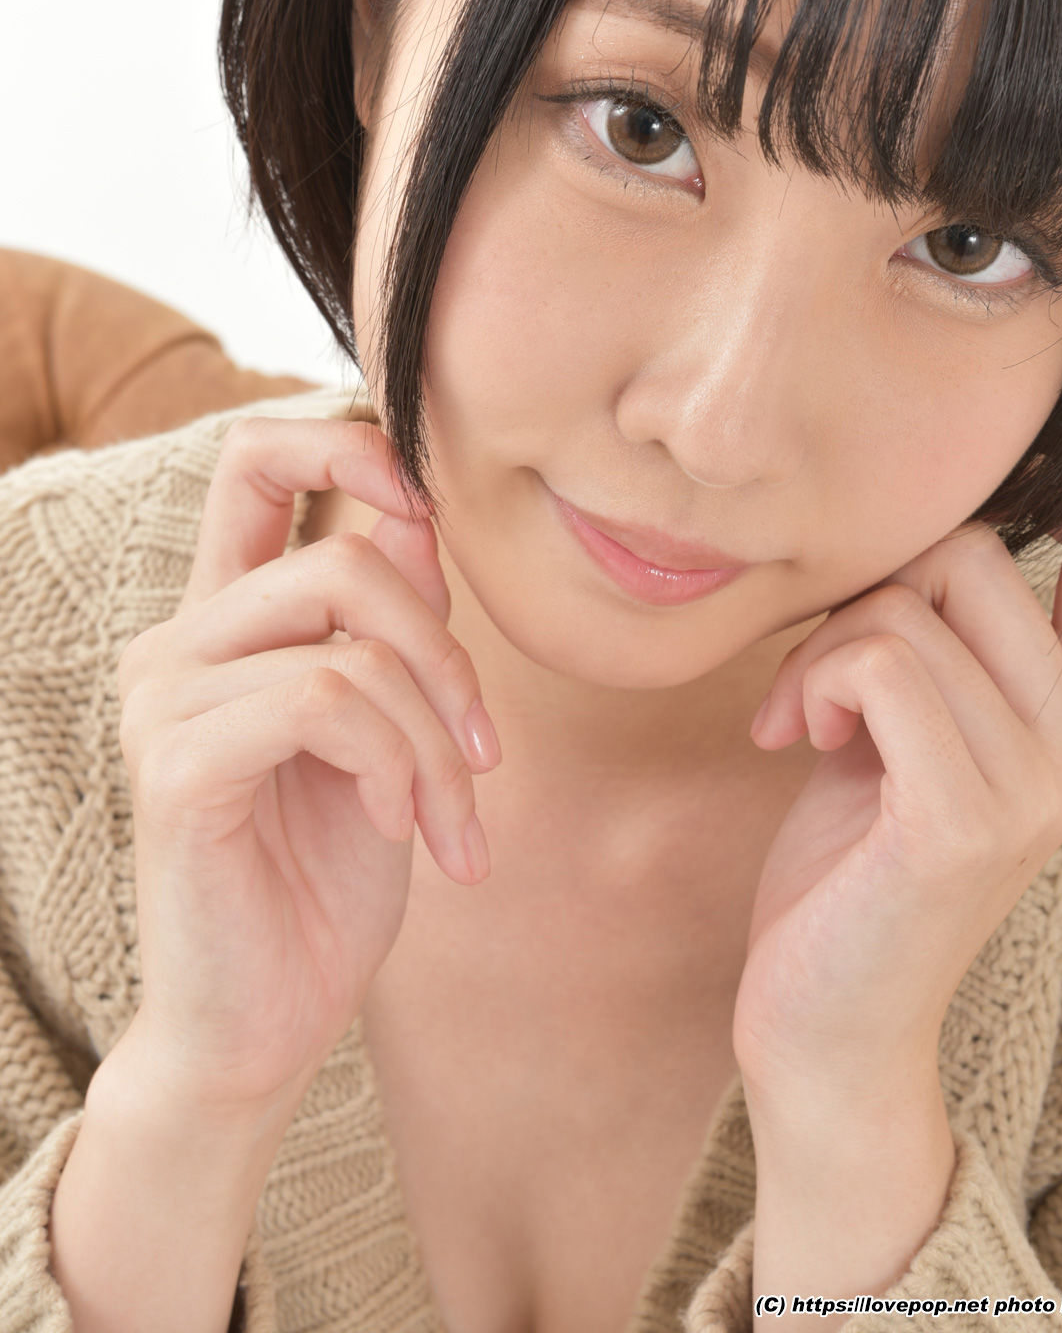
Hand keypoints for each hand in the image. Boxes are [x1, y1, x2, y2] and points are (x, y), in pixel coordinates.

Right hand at [114, 414, 499, 1115]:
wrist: (264, 1026)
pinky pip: (325, 703)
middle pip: (344, 560)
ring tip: (451, 819)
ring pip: (350, 644)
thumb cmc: (323, 878)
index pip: (254, 459)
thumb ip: (388, 626)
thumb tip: (418, 519)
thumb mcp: (386, 732)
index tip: (426, 506)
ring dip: (435, 736)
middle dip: (447, 654)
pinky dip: (395, 764)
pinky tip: (398, 828)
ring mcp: (166, 702)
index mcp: (225, 619)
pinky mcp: (179, 767)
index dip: (346, 444)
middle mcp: (180, 644)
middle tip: (485, 755)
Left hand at [732, 489, 1061, 1107]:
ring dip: (821, 646)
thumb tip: (915, 526)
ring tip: (802, 717)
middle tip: (821, 671)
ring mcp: (1032, 786)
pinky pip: (880, 664)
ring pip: (910, 606)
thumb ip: (933, 641)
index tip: (932, 532)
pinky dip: (813, 681)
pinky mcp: (962, 821)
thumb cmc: (848, 870)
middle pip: (976, 549)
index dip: (1046, 490)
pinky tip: (793, 738)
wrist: (825, 1028)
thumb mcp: (905, 733)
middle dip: (868, 586)